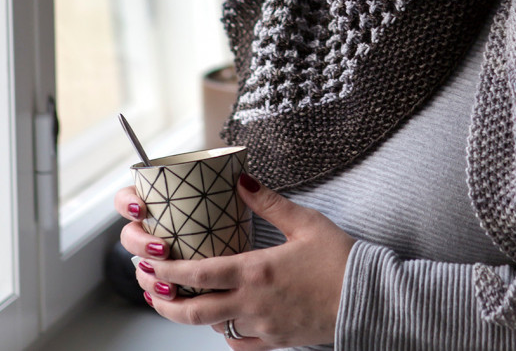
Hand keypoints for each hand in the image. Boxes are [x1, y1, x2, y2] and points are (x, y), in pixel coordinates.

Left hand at [115, 173, 355, 348]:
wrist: (368, 299)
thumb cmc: (340, 258)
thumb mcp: (305, 222)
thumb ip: (268, 202)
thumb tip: (241, 181)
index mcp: (256, 271)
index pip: (199, 274)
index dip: (167, 271)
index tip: (148, 263)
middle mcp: (253, 303)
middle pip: (194, 312)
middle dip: (164, 302)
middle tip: (147, 287)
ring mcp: (263, 326)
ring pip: (213, 327)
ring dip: (190, 315)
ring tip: (174, 301)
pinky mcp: (275, 342)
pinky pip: (239, 342)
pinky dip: (223, 332)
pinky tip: (221, 320)